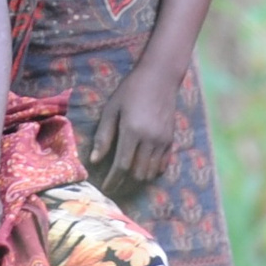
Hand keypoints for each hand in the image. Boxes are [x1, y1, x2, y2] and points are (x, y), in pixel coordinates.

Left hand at [90, 67, 178, 184]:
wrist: (160, 77)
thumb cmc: (131, 90)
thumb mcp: (111, 109)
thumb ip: (104, 136)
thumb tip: (94, 160)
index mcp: (132, 131)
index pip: (122, 165)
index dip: (113, 180)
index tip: (106, 189)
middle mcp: (150, 139)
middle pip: (138, 173)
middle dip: (125, 183)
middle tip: (115, 184)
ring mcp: (163, 140)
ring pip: (151, 172)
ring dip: (138, 178)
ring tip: (127, 178)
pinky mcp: (171, 139)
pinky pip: (163, 164)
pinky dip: (153, 171)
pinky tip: (144, 168)